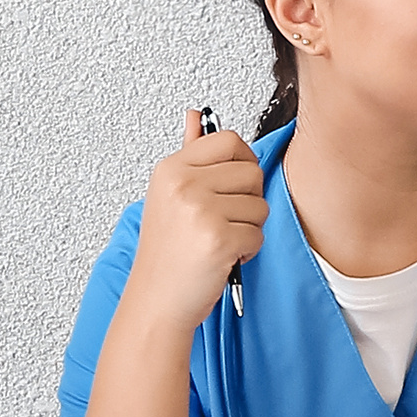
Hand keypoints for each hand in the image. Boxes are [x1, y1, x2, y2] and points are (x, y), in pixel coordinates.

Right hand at [124, 111, 268, 332]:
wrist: (157, 301)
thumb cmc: (166, 252)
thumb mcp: (168, 196)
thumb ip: (188, 153)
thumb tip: (195, 115)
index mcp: (171, 169)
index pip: (229, 140)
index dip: (241, 163)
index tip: (232, 185)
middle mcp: (183, 185)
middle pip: (251, 172)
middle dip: (247, 201)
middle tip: (222, 221)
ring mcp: (201, 211)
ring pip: (260, 205)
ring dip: (248, 228)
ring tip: (218, 241)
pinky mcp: (219, 239)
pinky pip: (258, 234)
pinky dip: (247, 251)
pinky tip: (222, 257)